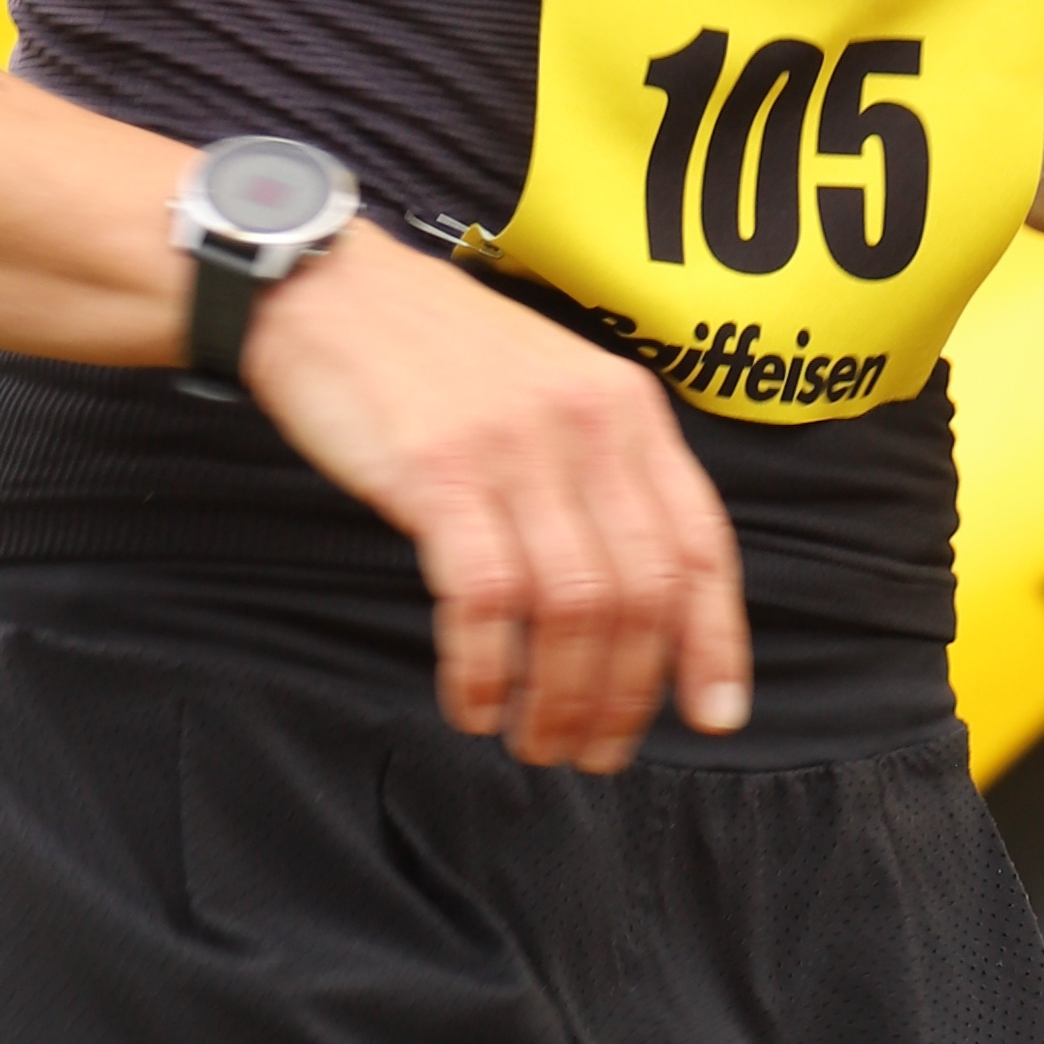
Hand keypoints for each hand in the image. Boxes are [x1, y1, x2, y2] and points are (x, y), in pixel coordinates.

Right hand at [242, 227, 751, 771]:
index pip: (700, 544)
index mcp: (628, 409)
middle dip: (626, 695)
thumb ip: (602, 472)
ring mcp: (514, 447)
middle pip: (642, 594)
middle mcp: (587, 424)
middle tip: (595, 751)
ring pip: (575, 608)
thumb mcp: (552, 389)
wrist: (326, 291)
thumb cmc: (435, 356)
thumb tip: (639, 598)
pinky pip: (486, 600)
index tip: (713, 714)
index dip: (716, 642)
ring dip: (559, 699)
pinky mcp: (438, 472)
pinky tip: (474, 703)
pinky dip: (485, 671)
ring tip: (534, 741)